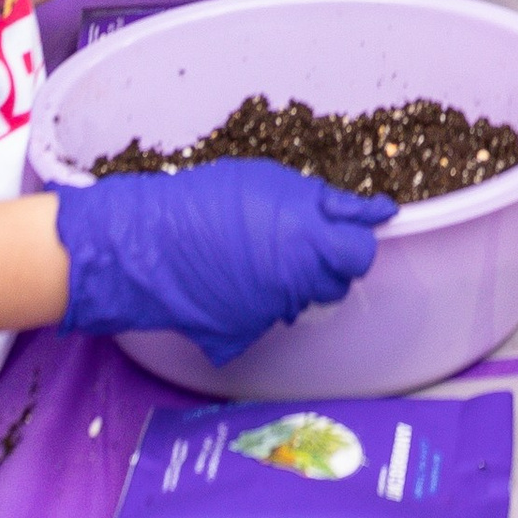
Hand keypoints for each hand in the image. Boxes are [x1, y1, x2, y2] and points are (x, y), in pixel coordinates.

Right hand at [56, 161, 393, 366]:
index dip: (358, 238)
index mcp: (310, 239)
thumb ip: (322, 203)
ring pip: (304, 299)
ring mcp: (272, 313)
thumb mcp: (271, 182)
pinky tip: (232, 280)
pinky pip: (267, 318)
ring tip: (256, 253)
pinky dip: (258, 302)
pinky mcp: (245, 335)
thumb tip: (368, 213)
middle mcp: (298, 281)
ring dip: (294, 280)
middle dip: (329, 260)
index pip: (362, 250)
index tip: (355, 228)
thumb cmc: (205, 200)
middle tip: (299, 237)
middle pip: (339, 279)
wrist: (148, 244)